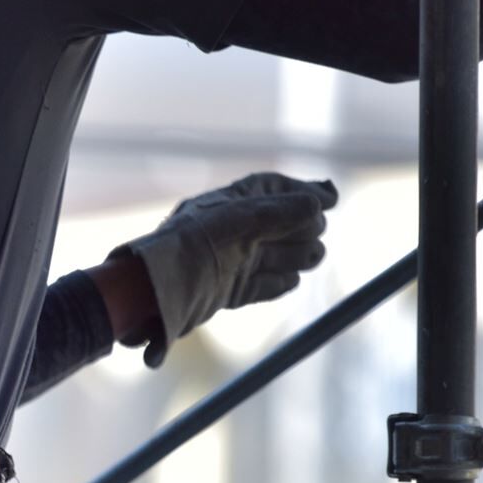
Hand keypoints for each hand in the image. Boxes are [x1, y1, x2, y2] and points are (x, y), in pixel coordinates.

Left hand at [115, 172, 336, 367]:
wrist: (151, 292)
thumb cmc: (188, 247)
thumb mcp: (237, 220)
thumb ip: (279, 211)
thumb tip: (318, 206)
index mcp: (227, 205)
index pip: (272, 190)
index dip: (303, 193)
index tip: (331, 198)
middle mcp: (229, 232)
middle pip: (281, 225)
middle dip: (303, 227)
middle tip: (315, 231)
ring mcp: (229, 263)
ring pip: (275, 256)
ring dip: (298, 255)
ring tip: (312, 255)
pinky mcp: (225, 292)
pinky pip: (261, 285)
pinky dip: (277, 282)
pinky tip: (291, 279)